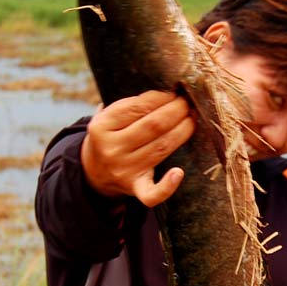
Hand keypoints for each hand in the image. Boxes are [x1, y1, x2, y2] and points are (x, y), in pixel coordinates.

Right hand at [81, 90, 194, 207]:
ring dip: (183, 130)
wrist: (94, 172)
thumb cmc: (110, 136)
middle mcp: (112, 149)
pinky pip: (152, 193)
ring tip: (192, 118)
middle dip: (176, 110)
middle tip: (188, 102)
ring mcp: (124, 170)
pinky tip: (178, 173)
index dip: (161, 98)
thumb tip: (168, 91)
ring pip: (161, 148)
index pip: (137, 107)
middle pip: (153, 126)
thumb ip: (130, 106)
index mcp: (101, 127)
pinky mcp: (135, 188)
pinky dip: (167, 186)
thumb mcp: (108, 118)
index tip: (174, 92)